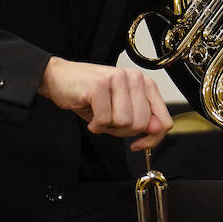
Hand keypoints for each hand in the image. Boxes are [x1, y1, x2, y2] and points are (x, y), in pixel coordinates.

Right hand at [39, 56, 172, 150]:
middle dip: (123, 131)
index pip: (164, 120)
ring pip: (125, 122)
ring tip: (99, 115)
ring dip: (108, 126)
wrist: (59, 78)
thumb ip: (142, 121)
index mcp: (144, 84)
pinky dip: (96, 125)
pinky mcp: (99, 85)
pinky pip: (105, 119)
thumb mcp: (121, 110)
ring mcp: (117, 79)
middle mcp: (134, 78)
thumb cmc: (90, 94)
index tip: (138, 143)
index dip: (153, 139)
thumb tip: (156, 130)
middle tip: (109, 121)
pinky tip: (91, 115)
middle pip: (142, 124)